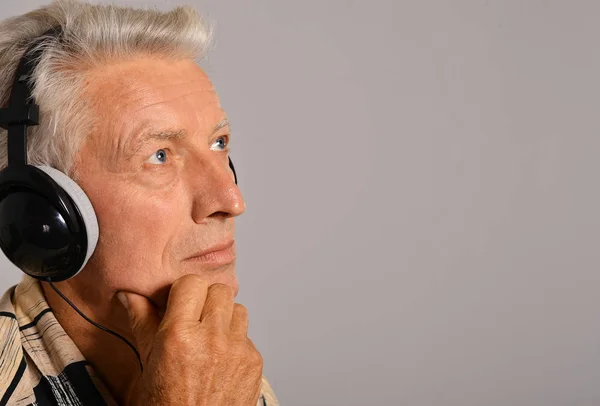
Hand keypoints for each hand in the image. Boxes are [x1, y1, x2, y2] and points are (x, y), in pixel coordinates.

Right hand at [117, 274, 263, 404]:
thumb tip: (131, 296)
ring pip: (238, 309)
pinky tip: (221, 360)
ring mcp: (237, 350)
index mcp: (179, 336)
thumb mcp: (148, 365)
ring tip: (210, 339)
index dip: (185, 291)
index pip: (192, 283)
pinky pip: (247, 335)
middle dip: (207, 301)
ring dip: (224, 319)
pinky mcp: (254, 362)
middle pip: (220, 290)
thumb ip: (143, 323)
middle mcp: (211, 339)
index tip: (180, 302)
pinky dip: (235, 342)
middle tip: (196, 318)